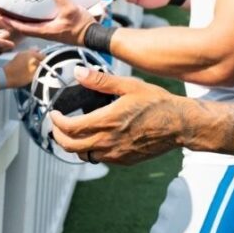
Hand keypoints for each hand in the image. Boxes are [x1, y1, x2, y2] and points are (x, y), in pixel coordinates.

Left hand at [0, 0, 95, 45]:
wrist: (93, 35)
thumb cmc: (81, 27)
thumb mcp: (70, 9)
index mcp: (45, 31)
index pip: (23, 28)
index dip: (11, 23)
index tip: (1, 17)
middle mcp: (46, 32)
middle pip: (25, 27)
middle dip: (14, 20)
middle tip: (5, 12)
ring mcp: (51, 31)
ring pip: (33, 25)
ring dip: (24, 19)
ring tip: (17, 9)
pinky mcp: (57, 28)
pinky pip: (42, 22)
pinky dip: (35, 17)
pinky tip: (37, 9)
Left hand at [3, 49, 44, 86]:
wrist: (4, 77)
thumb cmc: (20, 76)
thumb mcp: (33, 74)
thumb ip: (40, 69)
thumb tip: (45, 66)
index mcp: (32, 54)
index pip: (44, 56)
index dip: (47, 62)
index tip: (48, 68)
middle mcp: (27, 51)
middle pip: (38, 53)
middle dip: (40, 59)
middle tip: (41, 68)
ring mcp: (21, 54)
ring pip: (31, 55)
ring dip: (34, 59)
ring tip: (35, 68)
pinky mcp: (16, 57)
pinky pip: (26, 57)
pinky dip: (29, 60)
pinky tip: (28, 67)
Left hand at [49, 66, 187, 164]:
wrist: (179, 124)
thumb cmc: (157, 103)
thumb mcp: (128, 85)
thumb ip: (100, 80)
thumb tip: (78, 72)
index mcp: (107, 121)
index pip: (70, 128)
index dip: (56, 121)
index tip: (54, 114)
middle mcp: (108, 142)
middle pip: (71, 146)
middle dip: (58, 136)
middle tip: (57, 125)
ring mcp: (116, 154)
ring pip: (84, 155)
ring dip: (73, 145)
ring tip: (73, 133)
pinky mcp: (124, 160)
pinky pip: (100, 159)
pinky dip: (91, 150)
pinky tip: (95, 138)